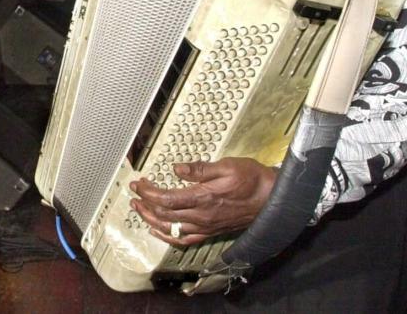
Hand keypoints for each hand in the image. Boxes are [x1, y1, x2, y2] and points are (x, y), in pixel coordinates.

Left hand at [128, 158, 276, 246]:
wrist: (272, 199)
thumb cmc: (251, 180)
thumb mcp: (227, 166)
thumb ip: (199, 169)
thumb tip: (176, 169)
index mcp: (203, 198)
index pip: (166, 199)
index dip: (148, 192)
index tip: (139, 183)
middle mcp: (201, 217)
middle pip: (163, 214)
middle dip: (144, 202)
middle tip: (135, 191)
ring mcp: (205, 227)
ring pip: (169, 229)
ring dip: (150, 218)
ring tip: (138, 208)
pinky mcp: (210, 232)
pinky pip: (183, 240)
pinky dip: (166, 236)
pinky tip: (157, 231)